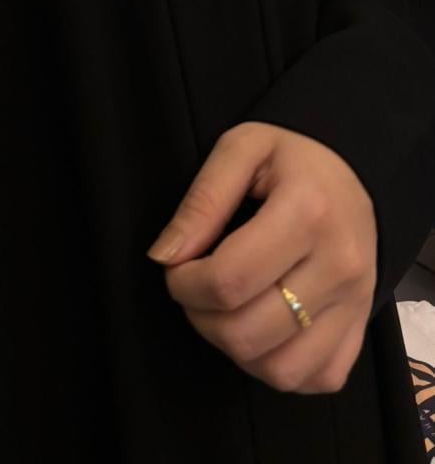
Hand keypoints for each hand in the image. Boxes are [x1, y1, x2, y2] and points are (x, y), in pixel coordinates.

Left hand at [146, 120, 377, 394]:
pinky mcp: (362, 327)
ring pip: (280, 369)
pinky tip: (263, 329)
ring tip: (226, 308)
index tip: (177, 265)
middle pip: (247, 333)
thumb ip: (201, 200)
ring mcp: (355, 303)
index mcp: (307, 212)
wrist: (355, 171)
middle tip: (196, 286)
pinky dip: (279, 367)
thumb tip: (165, 256)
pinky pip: (316, 378)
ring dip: (235, 348)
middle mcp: (339, 265)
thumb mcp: (241, 149)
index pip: (228, 280)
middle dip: (200, 318)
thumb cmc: (292, 156)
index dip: (184, 283)